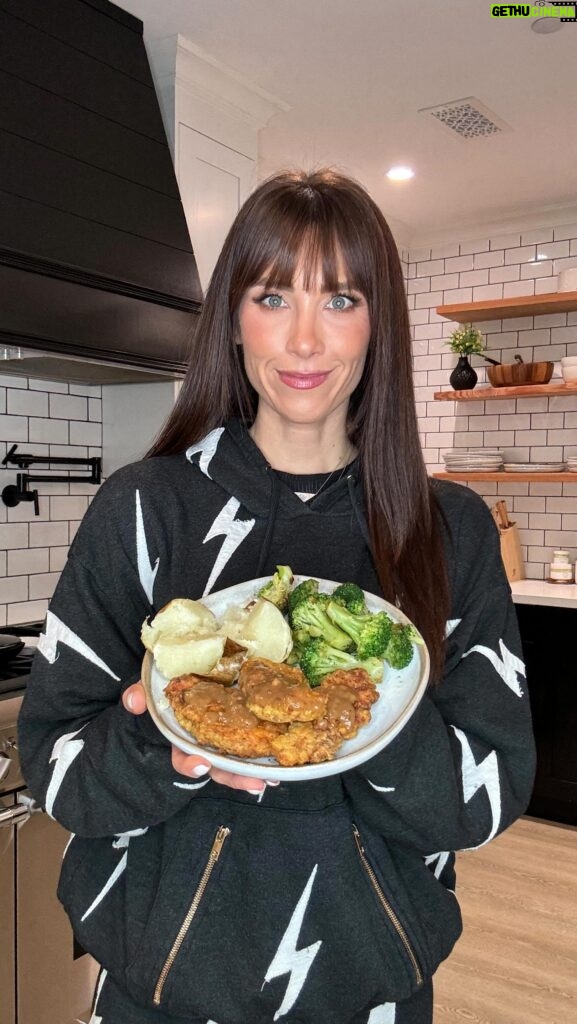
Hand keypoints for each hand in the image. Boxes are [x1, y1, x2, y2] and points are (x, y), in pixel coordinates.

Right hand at [122, 682, 275, 793]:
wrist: (179, 682)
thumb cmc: (165, 693)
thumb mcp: (146, 694)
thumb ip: (137, 696)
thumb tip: (134, 701)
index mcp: (180, 740)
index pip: (182, 758)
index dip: (190, 764)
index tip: (201, 764)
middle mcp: (201, 746)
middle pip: (217, 767)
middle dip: (234, 777)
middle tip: (255, 784)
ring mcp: (219, 741)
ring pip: (235, 762)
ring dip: (251, 774)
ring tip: (271, 780)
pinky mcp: (237, 730)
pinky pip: (249, 748)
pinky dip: (261, 757)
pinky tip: (279, 766)